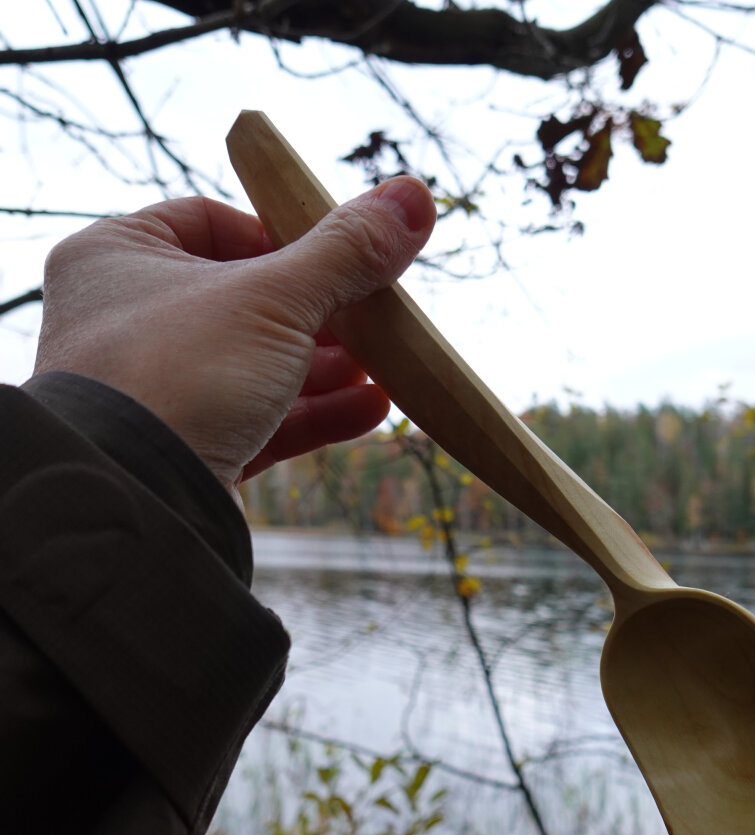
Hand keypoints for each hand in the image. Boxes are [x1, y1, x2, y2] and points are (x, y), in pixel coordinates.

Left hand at [33, 180, 435, 499]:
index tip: (336, 260)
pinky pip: (260, 419)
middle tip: (373, 320)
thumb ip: (346, 251)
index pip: (211, 222)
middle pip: (246, 301)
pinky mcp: (187, 447)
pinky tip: (371, 411)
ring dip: (326, 368)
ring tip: (381, 369)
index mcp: (121, 256)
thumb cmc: (184, 371)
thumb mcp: (277, 296)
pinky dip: (315, 413)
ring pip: (258, 366)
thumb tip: (413, 197)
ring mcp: (158, 390)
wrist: (137, 497)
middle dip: (321, 315)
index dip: (281, 237)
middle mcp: (129, 320)